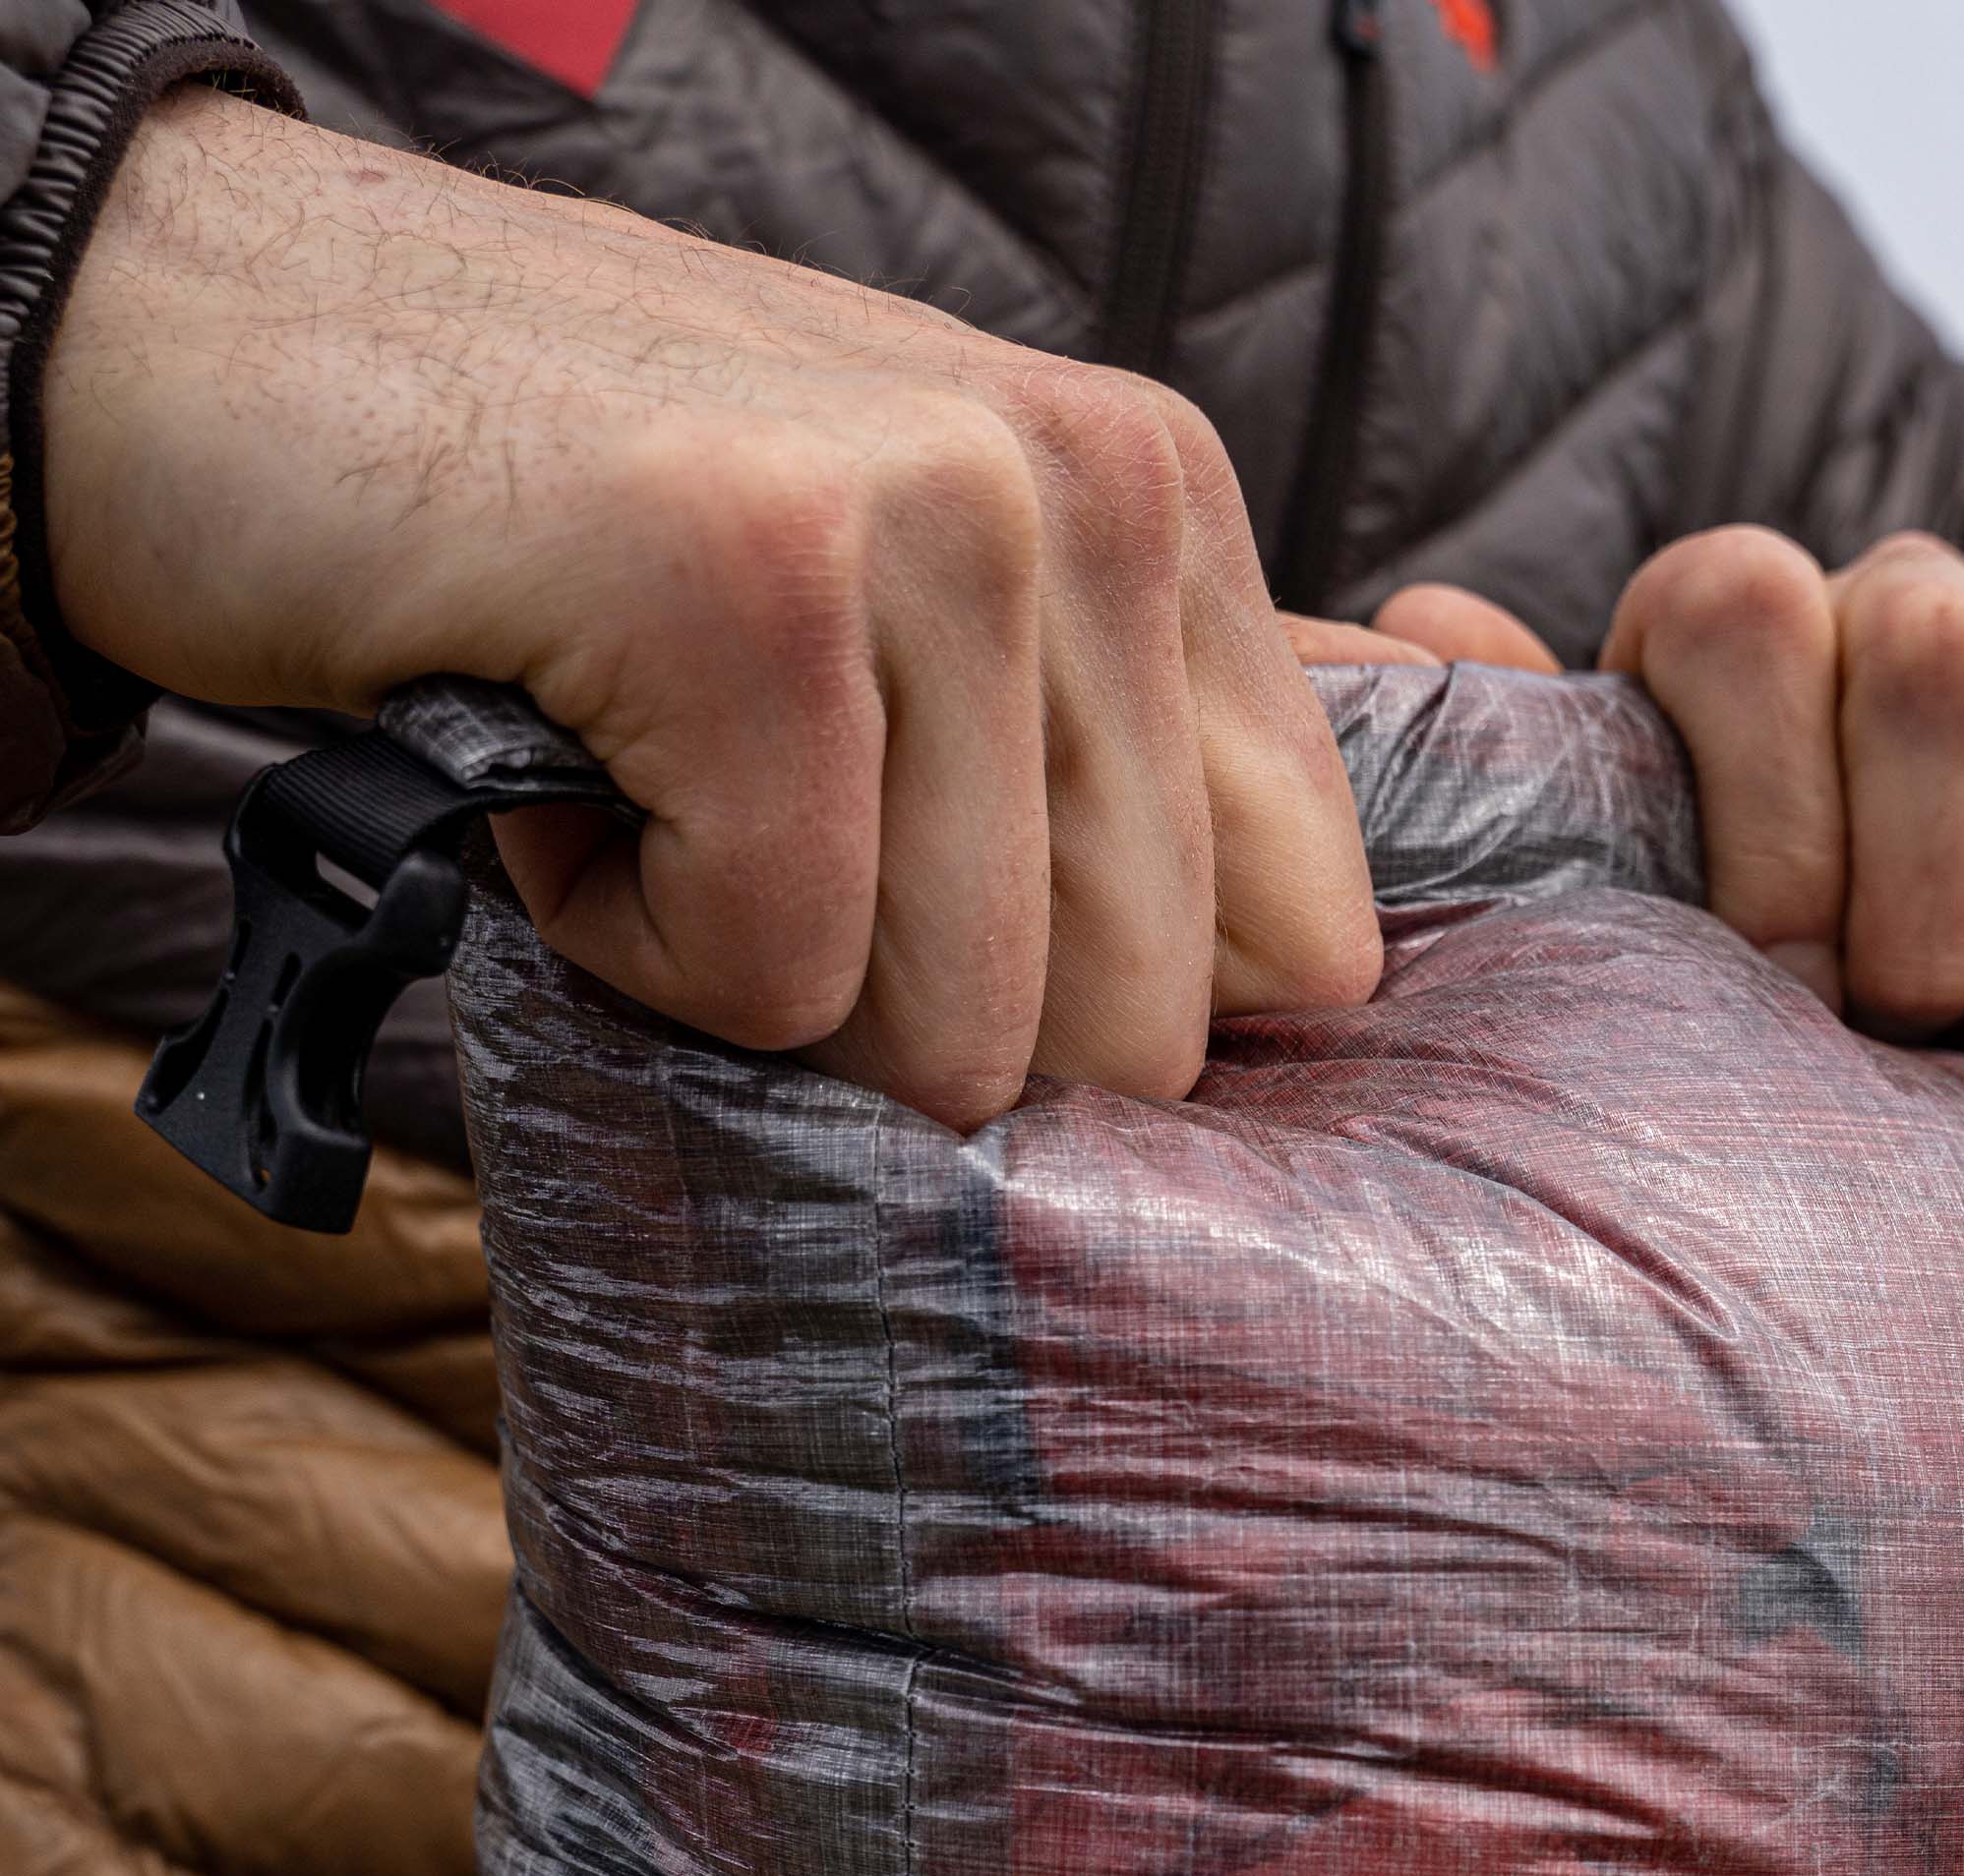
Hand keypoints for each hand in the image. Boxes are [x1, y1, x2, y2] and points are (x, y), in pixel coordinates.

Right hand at [46, 89, 1379, 1129]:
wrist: (212, 348)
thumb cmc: (587, 537)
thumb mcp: (910, 612)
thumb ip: (1127, 752)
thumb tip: (1337, 969)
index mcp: (1161, 506)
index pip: (1300, 931)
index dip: (1107, 1009)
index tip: (925, 918)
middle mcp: (1085, 489)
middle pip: (1134, 1022)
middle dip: (920, 1022)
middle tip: (759, 854)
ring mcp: (929, 517)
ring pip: (959, 1025)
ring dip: (760, 983)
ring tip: (658, 793)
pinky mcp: (750, 588)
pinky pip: (770, 977)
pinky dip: (631, 946)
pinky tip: (564, 778)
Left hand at [1307, 529, 1963, 1055]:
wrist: (1934, 1050)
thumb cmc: (1736, 994)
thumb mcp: (1607, 910)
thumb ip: (1527, 790)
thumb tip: (1425, 630)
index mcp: (1738, 625)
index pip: (1745, 610)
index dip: (1768, 818)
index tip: (1777, 977)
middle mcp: (1914, 605)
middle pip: (1945, 662)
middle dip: (1926, 901)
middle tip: (1900, 1028)